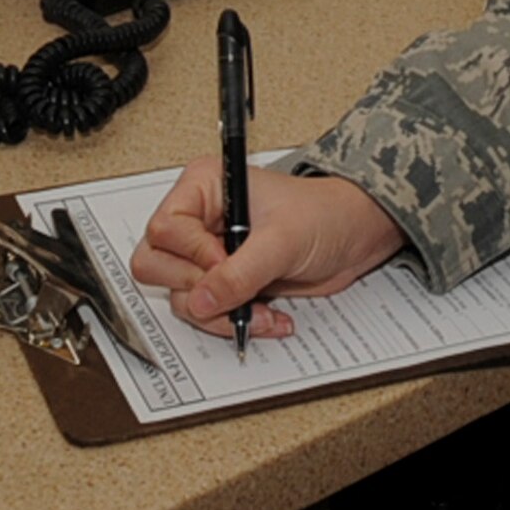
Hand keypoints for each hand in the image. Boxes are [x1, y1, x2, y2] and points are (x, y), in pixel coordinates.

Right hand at [130, 158, 406, 340]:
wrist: (353, 236)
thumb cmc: (324, 215)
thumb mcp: (283, 240)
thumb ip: (241, 272)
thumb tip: (200, 301)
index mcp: (204, 187)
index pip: (164, 229)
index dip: (192, 253)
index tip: (224, 261)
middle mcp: (197, 219)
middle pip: (156, 265)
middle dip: (197, 288)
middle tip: (237, 289)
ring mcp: (206, 253)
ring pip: (179, 297)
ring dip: (220, 314)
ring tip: (262, 310)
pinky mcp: (221, 282)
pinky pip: (205, 313)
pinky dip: (233, 322)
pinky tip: (268, 316)